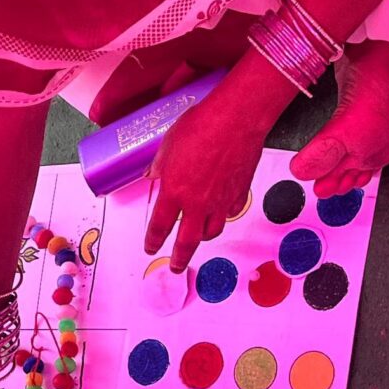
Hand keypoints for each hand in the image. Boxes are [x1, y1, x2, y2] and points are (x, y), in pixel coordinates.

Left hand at [143, 70, 285, 270]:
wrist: (235, 120)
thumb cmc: (199, 126)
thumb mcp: (168, 145)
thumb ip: (160, 165)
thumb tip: (154, 175)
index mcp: (173, 191)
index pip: (159, 226)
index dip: (153, 241)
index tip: (150, 248)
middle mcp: (196, 203)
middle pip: (186, 242)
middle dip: (179, 258)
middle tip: (175, 267)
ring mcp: (219, 201)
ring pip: (211, 232)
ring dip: (201, 238)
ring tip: (197, 238)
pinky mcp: (238, 194)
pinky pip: (229, 214)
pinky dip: (223, 217)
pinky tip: (220, 213)